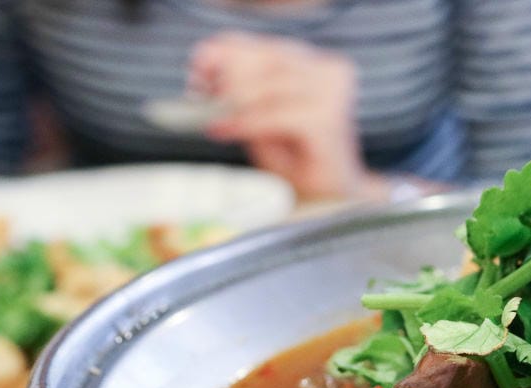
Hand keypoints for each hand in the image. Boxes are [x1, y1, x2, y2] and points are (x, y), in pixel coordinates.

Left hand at [190, 32, 369, 199]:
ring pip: (269, 85)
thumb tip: (211, 76)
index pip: (266, 47)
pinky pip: (276, 114)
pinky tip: (225, 130)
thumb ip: (243, 97)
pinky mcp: (328, 120)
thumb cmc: (299, 162)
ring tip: (211, 118)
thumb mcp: (264, 123)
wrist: (333, 198)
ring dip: (234, 102)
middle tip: (198, 95)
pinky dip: (247, 123)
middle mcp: (329, 72)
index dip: (228, 52)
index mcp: (316, 65)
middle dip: (227, 77)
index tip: (197, 67)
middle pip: (267, 58)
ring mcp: (333, 93)